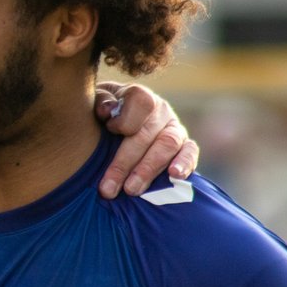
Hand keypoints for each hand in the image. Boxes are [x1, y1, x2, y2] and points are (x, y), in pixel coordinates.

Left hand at [94, 81, 198, 197]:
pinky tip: (174, 176)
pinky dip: (185, 163)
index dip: (125, 118)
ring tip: (131, 190)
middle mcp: (160, 110)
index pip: (140, 103)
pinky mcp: (186, 145)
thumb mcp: (96, 103)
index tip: (109, 130)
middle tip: (108, 188)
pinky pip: (190, 151)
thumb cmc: (102, 114)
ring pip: (167, 145)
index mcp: (139, 96)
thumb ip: (100, 101)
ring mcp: (174, 127)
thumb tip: (107, 111)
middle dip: (125, 163)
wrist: (117, 122)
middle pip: (147, 134)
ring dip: (148, 170)